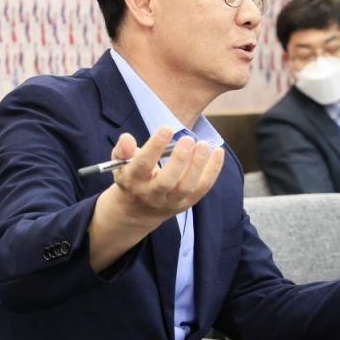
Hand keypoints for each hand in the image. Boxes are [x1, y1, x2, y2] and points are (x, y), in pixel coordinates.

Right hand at [88, 126, 224, 272]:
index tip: (167, 128)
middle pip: (166, 181)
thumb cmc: (132, 177)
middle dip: (179, 160)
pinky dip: (212, 171)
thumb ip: (123, 149)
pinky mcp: (186, 204)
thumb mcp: (121, 163)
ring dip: (198, 166)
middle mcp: (151, 194)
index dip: (154, 147)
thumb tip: (126, 138)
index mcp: (132, 181)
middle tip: (188, 139)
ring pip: (186, 187)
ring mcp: (170, 201)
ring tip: (204, 145)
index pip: (143, 165)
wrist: (137, 210)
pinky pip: (202, 189)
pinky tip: (218, 152)